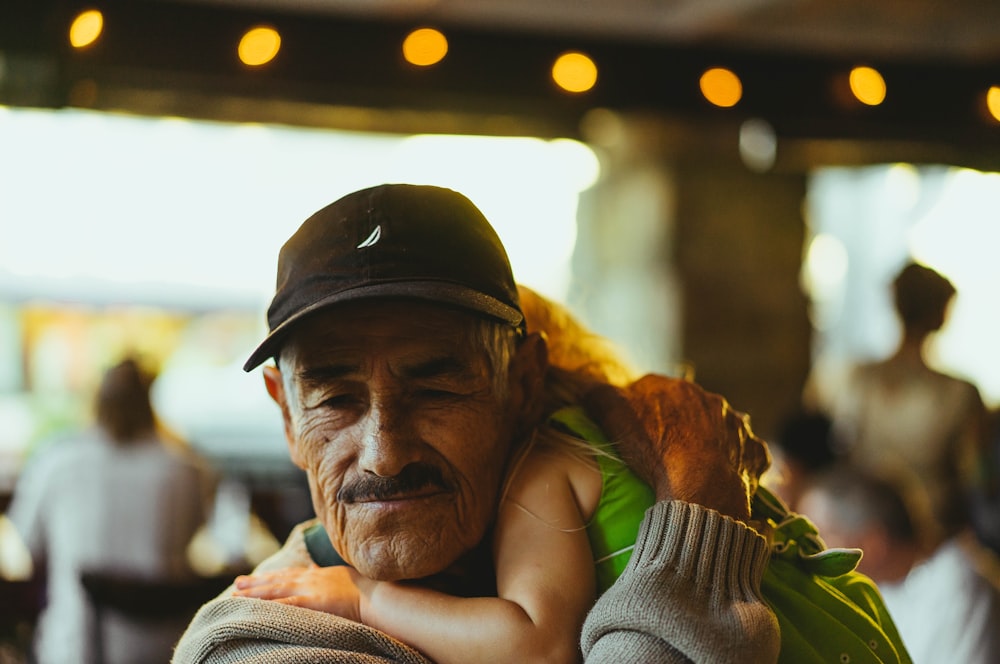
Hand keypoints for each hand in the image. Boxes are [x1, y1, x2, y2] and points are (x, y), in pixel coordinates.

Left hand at [233, 564, 366, 620]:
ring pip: (275, 591)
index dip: (270, 576)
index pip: (287, 574)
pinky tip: (256, 608)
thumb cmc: (364, 587)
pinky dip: (270, 606)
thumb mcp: (341, 574)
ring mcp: (309, 590)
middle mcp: (308, 579)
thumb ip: (325, 573)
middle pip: (276, 580)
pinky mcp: (311, 602)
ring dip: (254, 593)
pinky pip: (285, 605)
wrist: (374, 594)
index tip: (255, 577)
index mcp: (316, 574)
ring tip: (236, 594)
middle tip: (236, 583)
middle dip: (255, 582)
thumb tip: (314, 567)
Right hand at [583, 374, 769, 520]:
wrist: (700, 489)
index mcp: (676, 388)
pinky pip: (744, 453)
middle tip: (662, 448)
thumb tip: (587, 387)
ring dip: (709, 438)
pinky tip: (724, 474)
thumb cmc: (654, 451)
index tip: (633, 428)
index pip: (653, 389)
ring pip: (720, 426)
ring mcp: (736, 426)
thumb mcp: (613, 416)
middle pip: (688, 406)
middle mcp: (710, 400)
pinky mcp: (753, 452)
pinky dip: (735, 460)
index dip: (640, 407)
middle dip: (678, 420)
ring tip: (694, 463)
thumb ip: (598, 395)